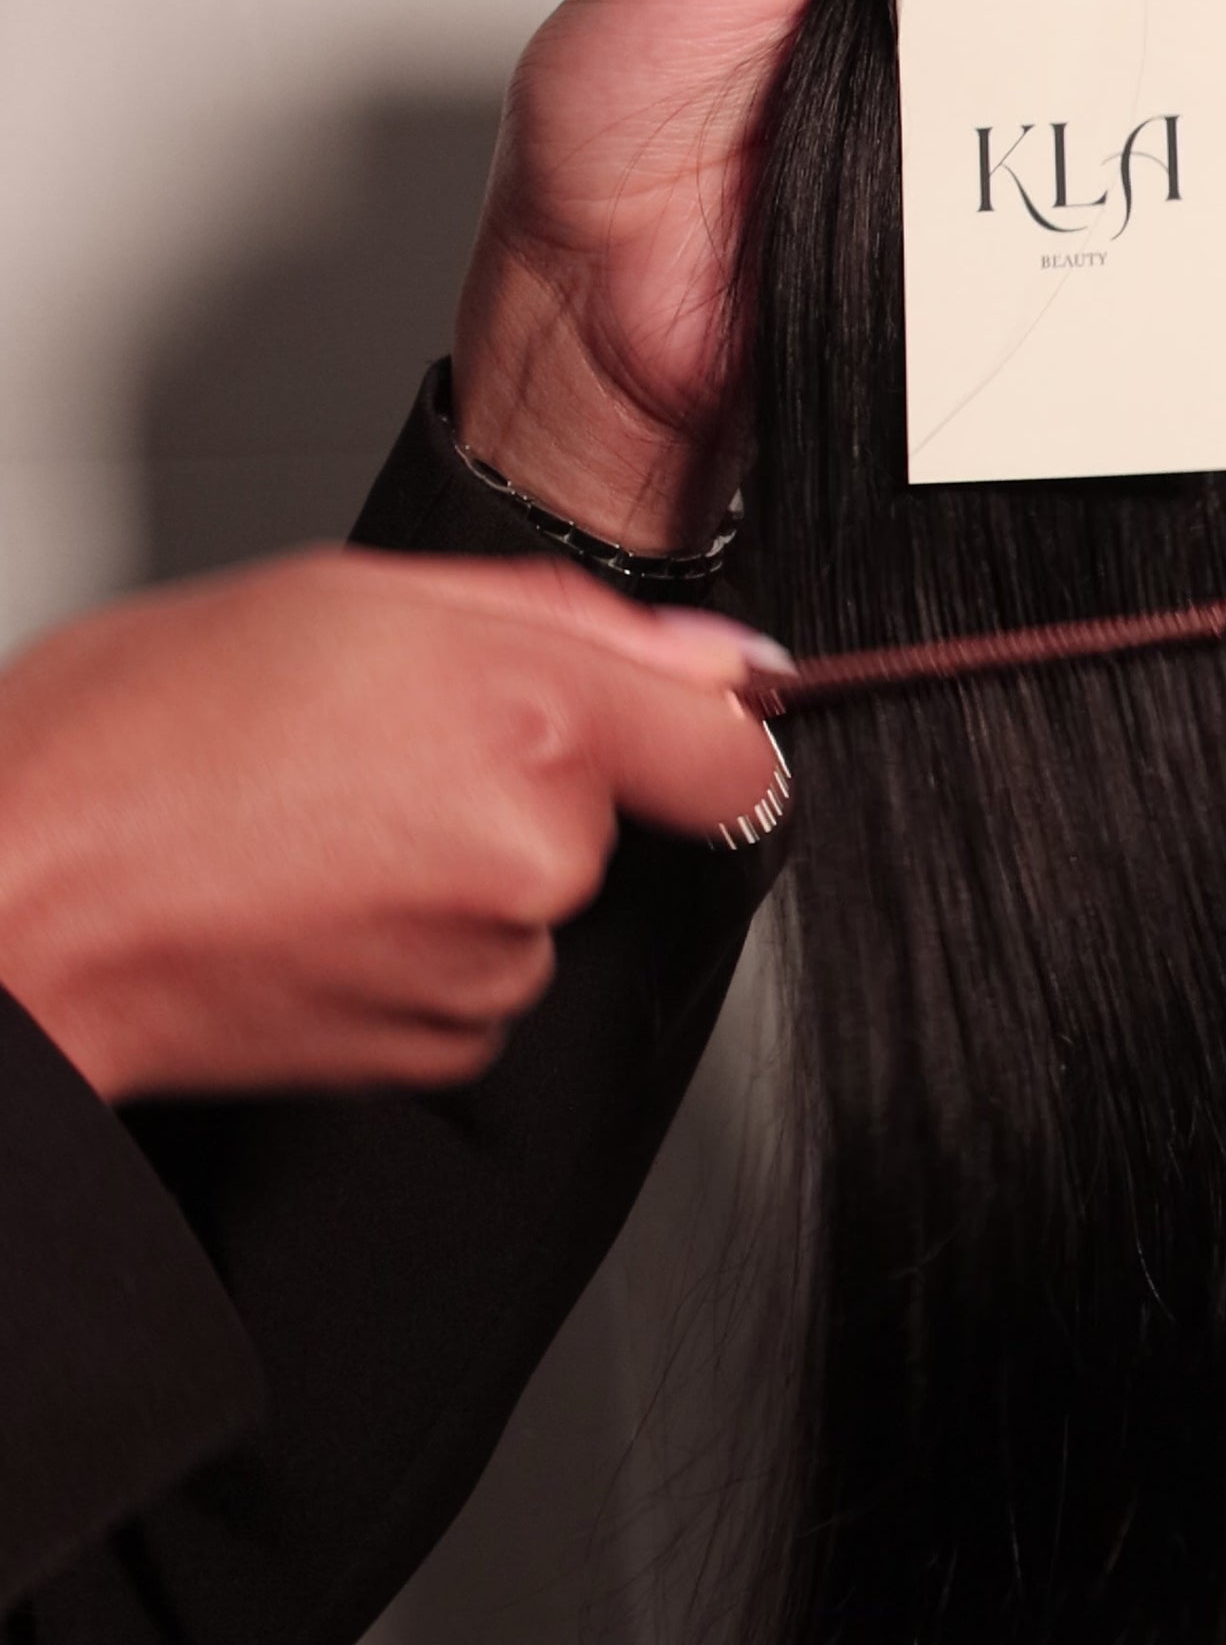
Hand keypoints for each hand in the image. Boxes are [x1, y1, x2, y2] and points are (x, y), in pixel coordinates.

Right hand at [0, 551, 788, 1100]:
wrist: (24, 904)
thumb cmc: (134, 744)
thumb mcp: (344, 598)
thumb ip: (561, 618)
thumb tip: (711, 656)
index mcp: (529, 720)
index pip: (735, 749)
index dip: (687, 723)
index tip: (647, 716)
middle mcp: (534, 854)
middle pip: (612, 812)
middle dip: (525, 772)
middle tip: (374, 739)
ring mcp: (492, 964)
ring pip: (535, 894)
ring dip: (460, 856)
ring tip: (315, 817)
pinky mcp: (444, 1045)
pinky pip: (477, 973)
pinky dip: (416, 937)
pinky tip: (311, 893)